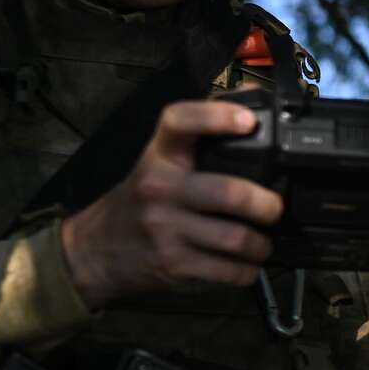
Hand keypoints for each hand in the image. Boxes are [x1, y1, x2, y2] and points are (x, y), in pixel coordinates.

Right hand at [60, 101, 283, 308]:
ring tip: (263, 243)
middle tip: (274, 208)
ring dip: (260, 244)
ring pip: (234, 238)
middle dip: (266, 204)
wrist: (94, 248)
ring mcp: (165, 228)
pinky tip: (247, 265)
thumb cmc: (140, 198)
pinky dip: (246, 271)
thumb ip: (200, 133)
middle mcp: (160, 188)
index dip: (217, 117)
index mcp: (159, 156)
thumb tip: (253, 98)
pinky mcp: (172, 264)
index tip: (250, 121)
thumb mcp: (158, 161)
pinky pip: (225, 271)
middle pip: (228, 193)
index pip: (180, 122)